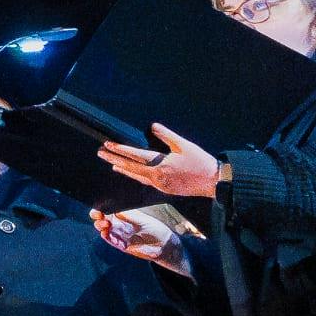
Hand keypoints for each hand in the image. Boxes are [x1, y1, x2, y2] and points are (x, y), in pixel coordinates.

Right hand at [95, 207, 198, 276]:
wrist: (164, 246)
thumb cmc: (156, 230)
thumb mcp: (144, 221)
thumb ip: (130, 217)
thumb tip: (116, 210)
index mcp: (125, 215)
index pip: (109, 209)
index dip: (102, 207)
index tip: (100, 206)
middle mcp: (120, 224)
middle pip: (102, 219)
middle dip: (97, 216)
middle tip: (98, 215)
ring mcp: (119, 234)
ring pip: (103, 229)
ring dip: (101, 226)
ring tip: (105, 224)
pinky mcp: (121, 244)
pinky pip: (110, 240)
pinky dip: (107, 237)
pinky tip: (107, 234)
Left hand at [96, 121, 224, 198]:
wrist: (214, 181)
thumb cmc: (200, 162)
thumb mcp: (184, 145)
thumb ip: (167, 135)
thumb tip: (152, 126)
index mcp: (161, 166)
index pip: (135, 156)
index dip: (120, 150)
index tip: (107, 145)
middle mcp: (157, 177)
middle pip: (131, 167)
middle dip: (114, 159)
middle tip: (100, 153)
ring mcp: (160, 185)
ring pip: (137, 176)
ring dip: (123, 168)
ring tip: (112, 163)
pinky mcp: (165, 189)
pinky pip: (145, 181)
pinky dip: (135, 175)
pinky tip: (131, 172)